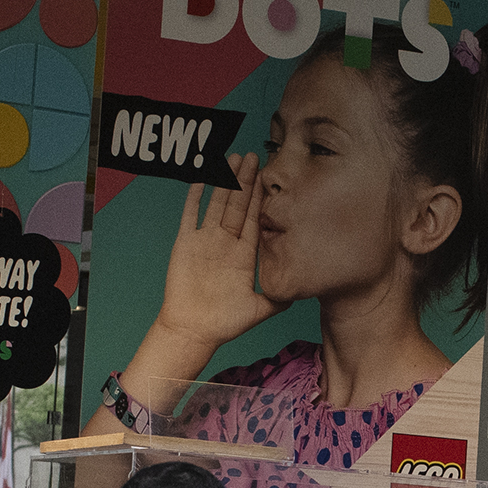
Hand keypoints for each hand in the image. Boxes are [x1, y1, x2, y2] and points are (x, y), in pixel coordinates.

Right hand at [153, 157, 283, 351]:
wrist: (193, 330)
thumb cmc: (224, 323)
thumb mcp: (260, 309)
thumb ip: (280, 296)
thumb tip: (302, 290)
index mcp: (243, 254)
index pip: (254, 218)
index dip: (260, 198)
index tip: (266, 177)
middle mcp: (225, 243)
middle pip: (237, 205)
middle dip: (245, 181)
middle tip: (253, 156)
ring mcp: (204, 241)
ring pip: (216, 203)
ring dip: (224, 181)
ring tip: (232, 159)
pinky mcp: (185, 243)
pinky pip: (190, 214)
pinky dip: (195, 196)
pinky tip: (202, 177)